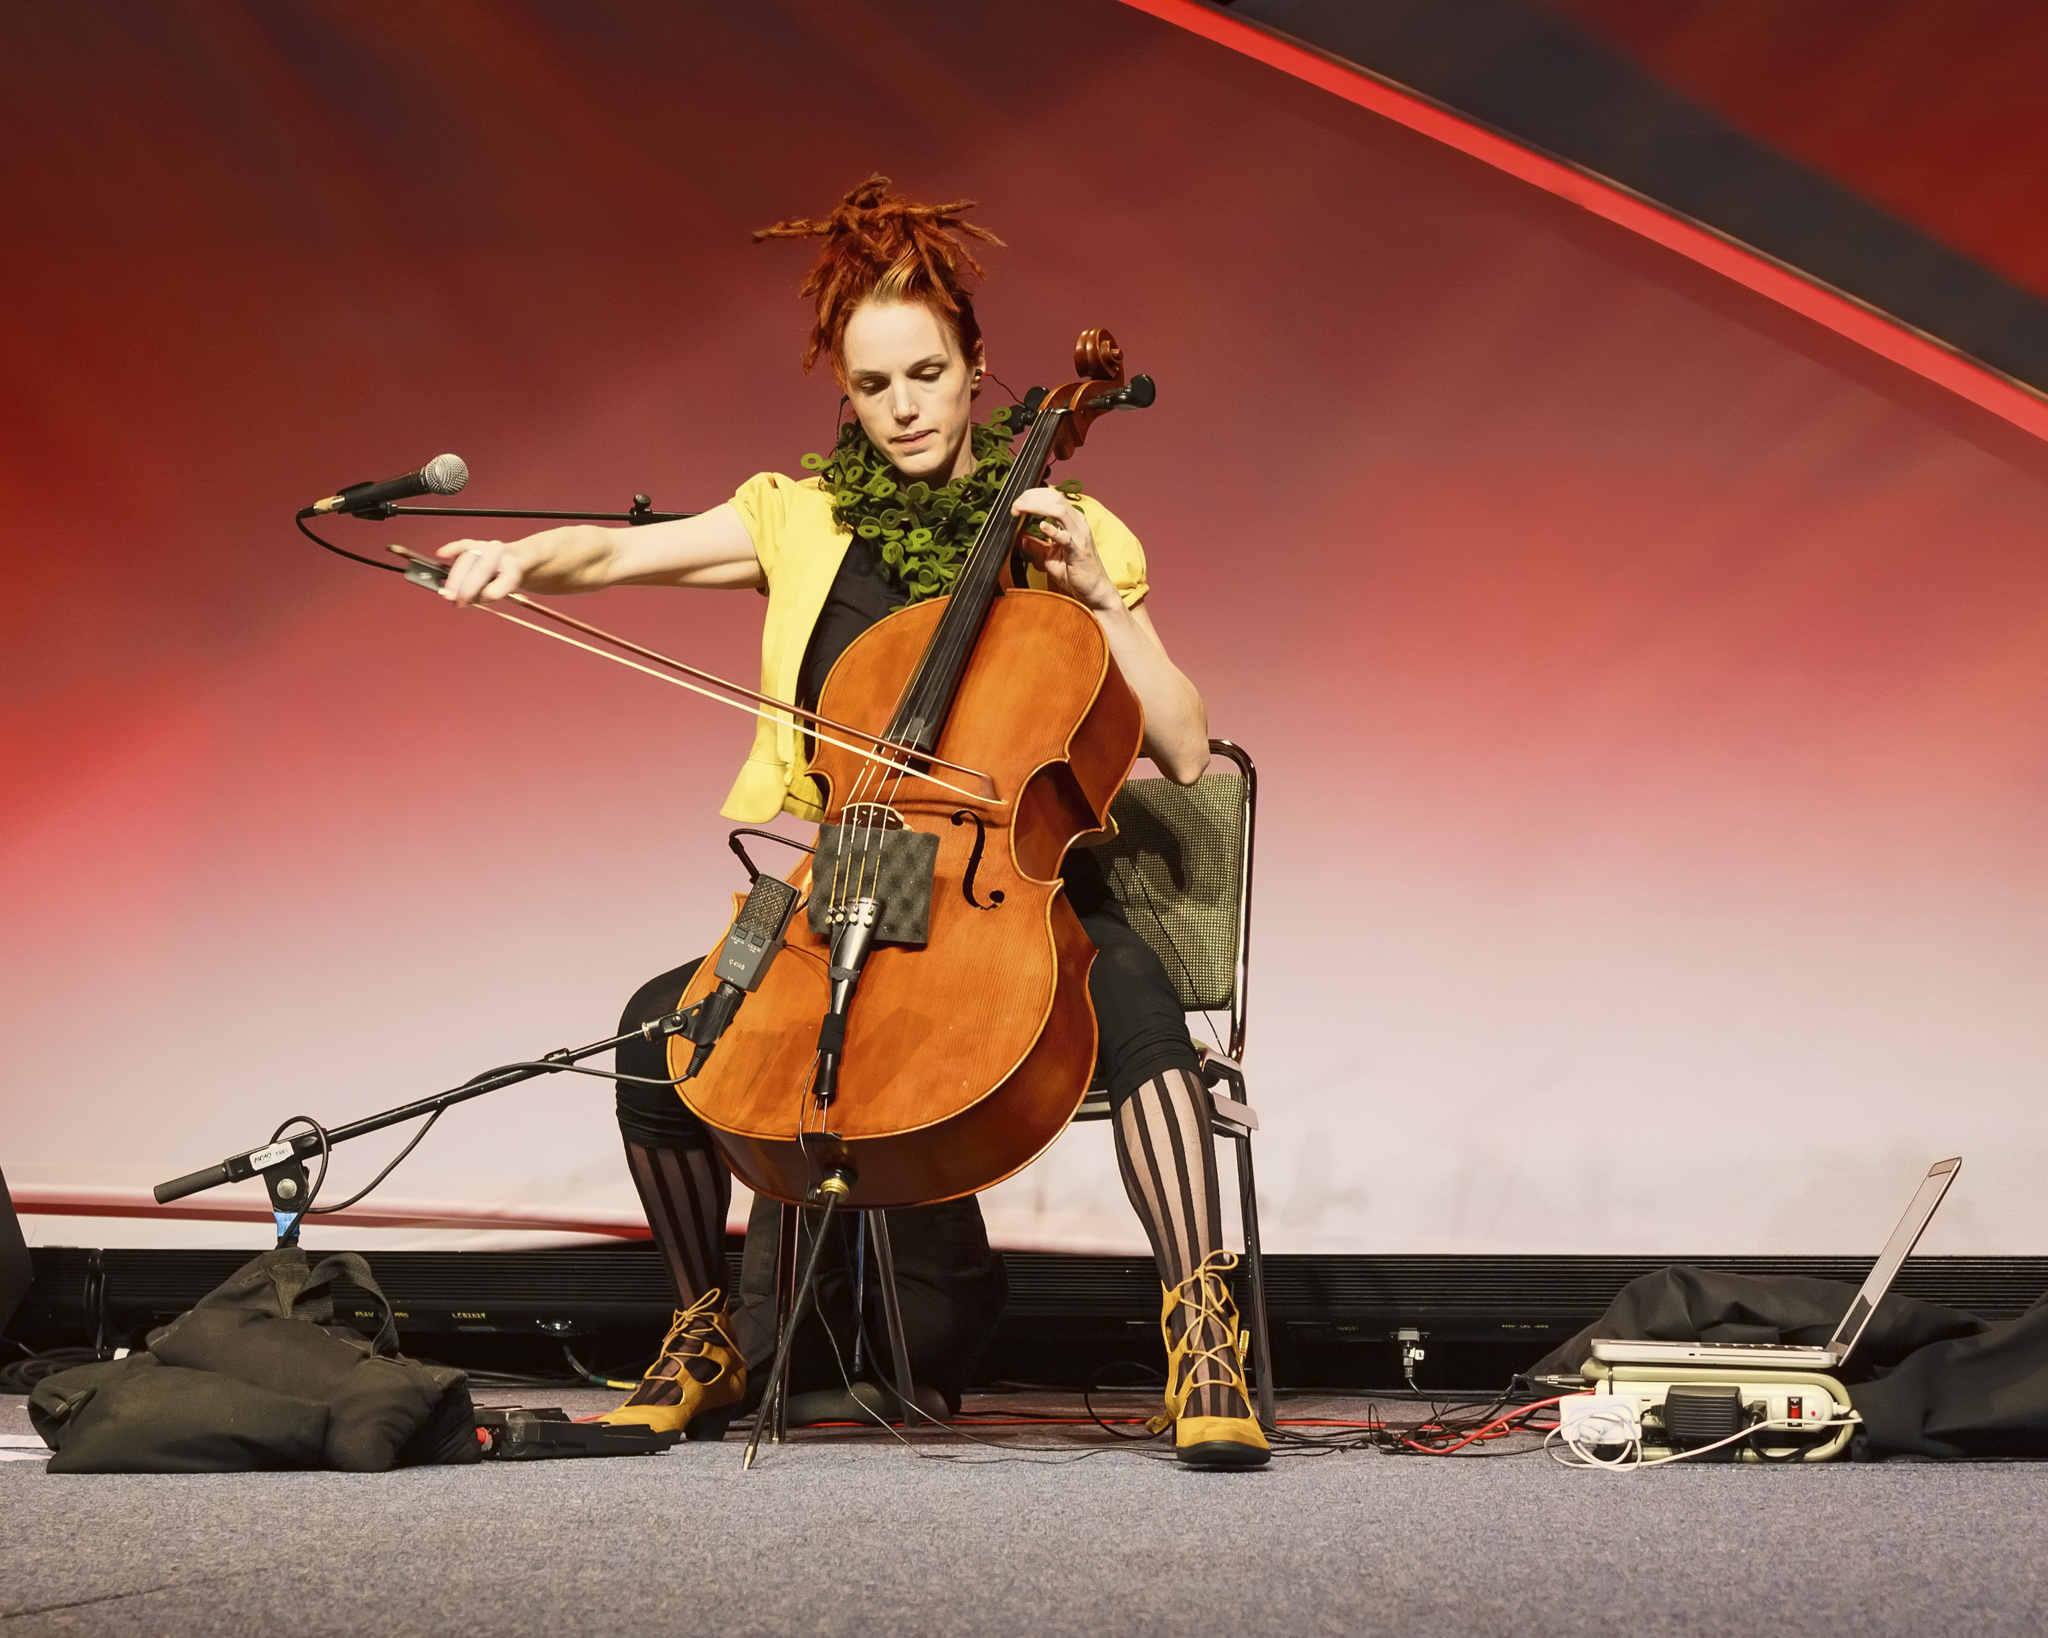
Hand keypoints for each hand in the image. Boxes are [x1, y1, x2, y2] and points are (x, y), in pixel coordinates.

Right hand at [433, 538, 525, 605]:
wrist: (508, 558)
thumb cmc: (503, 578)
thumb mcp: (505, 590)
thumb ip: (492, 594)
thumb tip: (470, 599)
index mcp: (513, 566)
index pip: (506, 580)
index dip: (493, 592)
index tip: (484, 599)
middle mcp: (499, 553)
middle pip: (483, 569)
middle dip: (467, 588)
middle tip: (457, 601)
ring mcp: (484, 546)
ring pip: (468, 560)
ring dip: (455, 579)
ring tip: (449, 595)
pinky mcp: (472, 544)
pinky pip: (462, 545)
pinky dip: (451, 549)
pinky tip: (441, 554)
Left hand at [1011, 488, 1119, 613]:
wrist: (1093, 590)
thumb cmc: (1074, 572)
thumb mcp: (1047, 555)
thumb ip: (1033, 544)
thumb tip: (1015, 534)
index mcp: (1071, 520)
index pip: (1051, 497)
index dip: (1031, 496)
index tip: (1015, 505)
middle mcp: (1077, 523)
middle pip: (1054, 498)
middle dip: (1031, 498)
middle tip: (1014, 506)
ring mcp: (1079, 535)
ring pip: (1059, 510)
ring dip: (1037, 507)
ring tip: (1021, 510)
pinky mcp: (1079, 550)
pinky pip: (1066, 537)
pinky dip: (1053, 530)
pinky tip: (1042, 526)